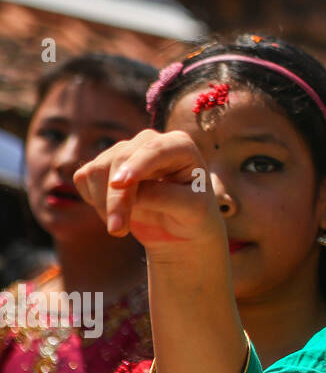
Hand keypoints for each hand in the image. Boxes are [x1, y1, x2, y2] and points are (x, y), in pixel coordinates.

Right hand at [73, 129, 225, 255]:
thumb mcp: (192, 209)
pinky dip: (94, 200)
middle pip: (121, 159)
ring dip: (104, 203)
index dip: (137, 164)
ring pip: (97, 169)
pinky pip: (84, 178)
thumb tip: (131, 191)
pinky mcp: (102, 165)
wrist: (179, 225)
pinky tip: (115, 212)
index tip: (122, 182)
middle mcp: (149, 141)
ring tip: (123, 225)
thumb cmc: (193, 214)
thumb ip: (165, 197)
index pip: (155, 149)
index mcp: (179, 145)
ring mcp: (123, 151)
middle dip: (117, 197)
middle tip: (118, 230)